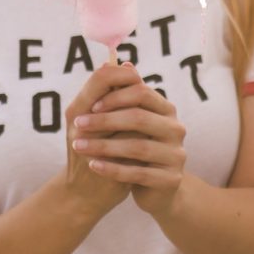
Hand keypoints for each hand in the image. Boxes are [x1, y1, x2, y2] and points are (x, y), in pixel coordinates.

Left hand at [71, 68, 189, 217]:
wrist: (152, 190)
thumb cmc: (132, 149)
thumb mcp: (125, 122)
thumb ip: (121, 95)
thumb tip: (114, 62)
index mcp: (165, 109)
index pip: (142, 92)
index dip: (114, 96)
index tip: (90, 105)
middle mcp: (176, 128)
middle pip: (139, 117)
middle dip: (104, 120)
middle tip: (77, 125)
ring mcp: (176, 155)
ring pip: (137, 147)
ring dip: (103, 146)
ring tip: (79, 147)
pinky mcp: (171, 179)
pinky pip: (139, 173)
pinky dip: (112, 169)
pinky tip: (93, 166)